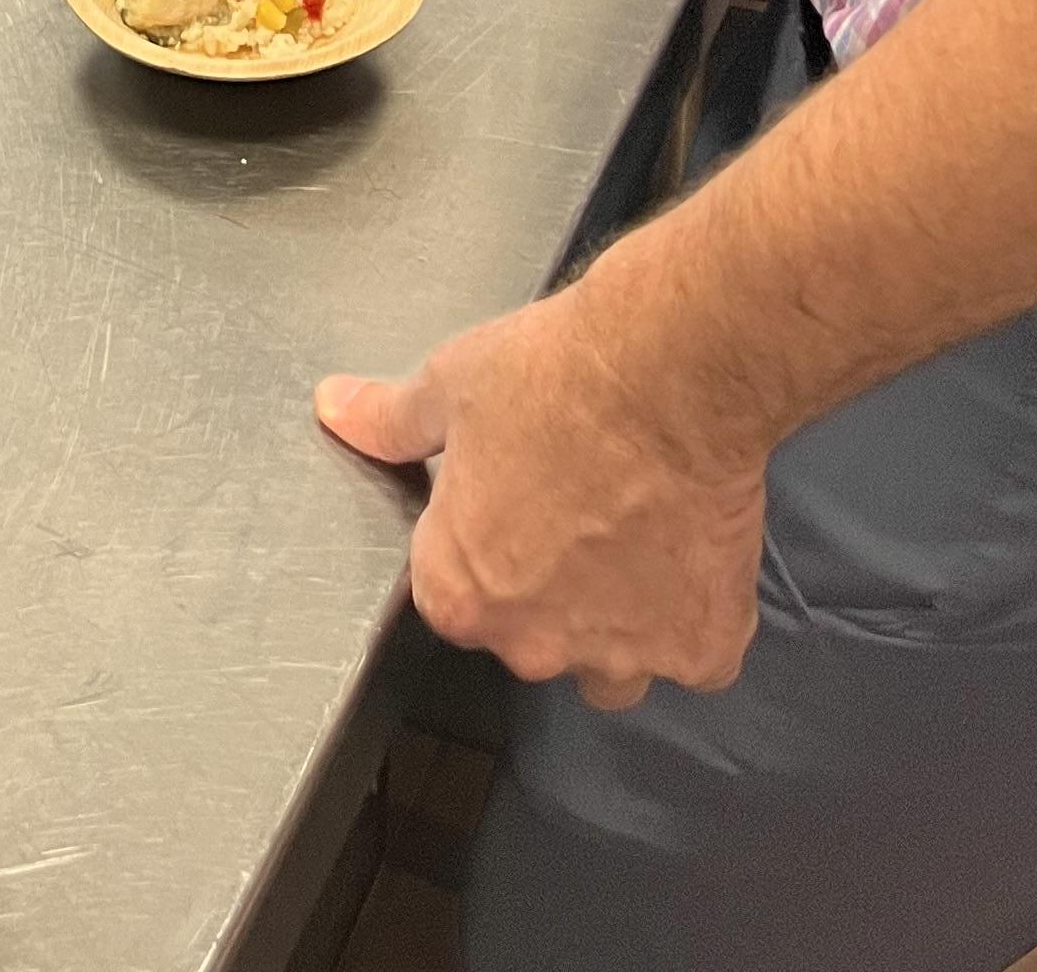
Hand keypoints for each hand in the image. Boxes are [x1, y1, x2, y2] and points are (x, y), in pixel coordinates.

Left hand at [315, 282, 764, 705]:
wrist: (667, 372)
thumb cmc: (552, 377)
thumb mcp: (449, 385)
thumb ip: (388, 419)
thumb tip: (335, 409)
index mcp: (459, 594)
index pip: (457, 594)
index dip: (484, 542)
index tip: (512, 496)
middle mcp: (533, 646)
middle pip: (533, 636)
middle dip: (550, 587)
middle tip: (577, 503)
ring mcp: (622, 656)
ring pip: (612, 665)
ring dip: (617, 619)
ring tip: (636, 534)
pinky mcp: (701, 648)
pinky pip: (695, 655)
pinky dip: (695, 616)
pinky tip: (694, 550)